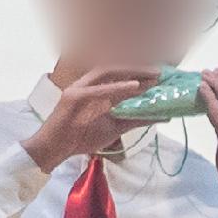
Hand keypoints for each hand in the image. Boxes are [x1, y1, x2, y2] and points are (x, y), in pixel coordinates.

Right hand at [25, 71, 157, 172]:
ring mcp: (79, 89)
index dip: (138, 72)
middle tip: (160, 71)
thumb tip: (161, 116)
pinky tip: (135, 86)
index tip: (159, 74)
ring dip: (130, 73)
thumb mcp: (115, 128)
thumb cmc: (81, 138)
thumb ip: (135, 120)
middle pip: (114, 69)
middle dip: (137, 68)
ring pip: (106, 74)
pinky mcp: (73, 97)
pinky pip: (98, 90)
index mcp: (95, 90)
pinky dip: (117, 87)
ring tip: (152, 76)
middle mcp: (87, 85)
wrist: (55, 149)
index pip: (118, 75)